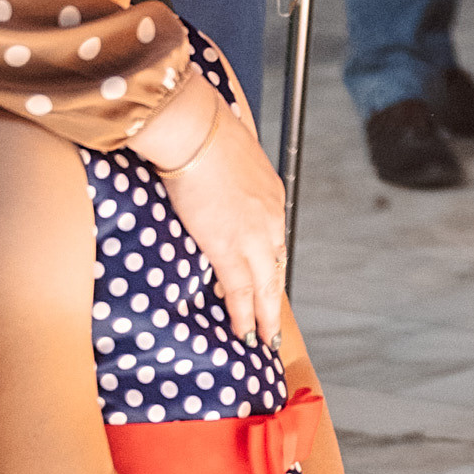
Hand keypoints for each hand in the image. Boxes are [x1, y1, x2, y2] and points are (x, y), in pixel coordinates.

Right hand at [155, 91, 288, 346]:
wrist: (198, 134)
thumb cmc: (207, 136)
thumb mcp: (233, 159)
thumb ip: (232, 182)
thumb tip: (218, 187)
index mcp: (271, 195)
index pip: (274, 240)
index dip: (271, 266)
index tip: (270, 283)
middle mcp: (270, 217)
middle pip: (276, 268)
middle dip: (274, 301)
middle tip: (275, 329)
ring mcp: (253, 235)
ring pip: (265, 285)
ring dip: (263, 316)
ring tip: (264, 340)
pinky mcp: (229, 247)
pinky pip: (239, 289)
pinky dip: (243, 313)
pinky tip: (244, 331)